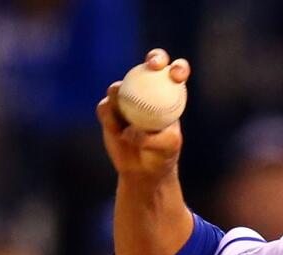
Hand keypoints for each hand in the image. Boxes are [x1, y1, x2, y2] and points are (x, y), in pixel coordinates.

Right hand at [96, 49, 189, 180]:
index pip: (176, 74)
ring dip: (120, 97)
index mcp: (169, 95)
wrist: (142, 170)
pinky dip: (110, 119)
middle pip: (151, 65)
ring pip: (119, 86)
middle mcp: (147, 90)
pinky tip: (117, 131)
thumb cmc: (162, 156)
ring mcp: (126, 97)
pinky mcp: (108, 109)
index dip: (178, 68)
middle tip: (153, 66)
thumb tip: (132, 129)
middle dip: (155, 58)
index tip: (176, 75)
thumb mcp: (167, 147)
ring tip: (125, 122)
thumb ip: (154, 137)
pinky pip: (105, 107)